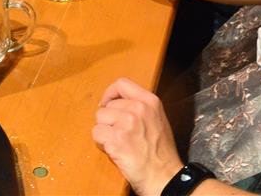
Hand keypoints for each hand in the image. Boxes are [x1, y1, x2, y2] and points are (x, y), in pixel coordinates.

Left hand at [91, 78, 183, 195]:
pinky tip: (115, 150)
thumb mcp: (157, 119)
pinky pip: (96, 134)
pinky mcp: (116, 139)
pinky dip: (102, 143)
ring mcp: (127, 124)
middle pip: (107, 105)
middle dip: (108, 120)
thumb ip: (139, 106)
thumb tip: (115, 102)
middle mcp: (138, 109)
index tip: (108, 104)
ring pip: (99, 119)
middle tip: (119, 134)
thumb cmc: (161, 152)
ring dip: (104, 131)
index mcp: (150, 101)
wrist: (164, 176)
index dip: (110, 93)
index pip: (122, 84)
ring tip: (118, 142)